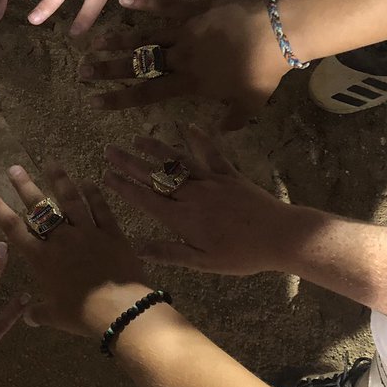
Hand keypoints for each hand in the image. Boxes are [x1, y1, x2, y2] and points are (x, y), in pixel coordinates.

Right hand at [0, 163, 148, 338]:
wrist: (120, 310)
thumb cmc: (83, 316)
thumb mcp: (56, 317)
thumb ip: (40, 313)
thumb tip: (28, 316)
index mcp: (43, 259)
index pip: (15, 230)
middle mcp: (62, 240)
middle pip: (40, 208)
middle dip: (25, 186)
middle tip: (14, 168)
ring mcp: (87, 233)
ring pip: (71, 200)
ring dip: (60, 180)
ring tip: (51, 163)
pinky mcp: (111, 233)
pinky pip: (101, 209)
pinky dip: (94, 194)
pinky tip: (89, 181)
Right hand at [80, 0, 286, 128]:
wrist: (280, 31)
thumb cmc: (266, 71)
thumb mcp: (251, 103)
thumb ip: (232, 119)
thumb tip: (220, 132)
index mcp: (190, 82)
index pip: (147, 93)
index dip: (119, 98)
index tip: (95, 102)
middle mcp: (181, 57)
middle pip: (138, 64)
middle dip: (107, 69)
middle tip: (81, 71)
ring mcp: (186, 30)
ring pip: (145, 35)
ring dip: (119, 39)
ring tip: (94, 41)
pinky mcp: (196, 7)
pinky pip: (167, 4)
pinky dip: (145, 0)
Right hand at [103, 126, 293, 274]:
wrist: (280, 236)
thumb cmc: (242, 254)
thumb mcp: (203, 262)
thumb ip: (170, 252)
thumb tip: (138, 248)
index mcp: (182, 218)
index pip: (145, 198)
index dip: (124, 186)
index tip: (106, 175)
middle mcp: (192, 195)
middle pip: (155, 175)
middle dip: (130, 162)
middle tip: (109, 150)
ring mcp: (211, 181)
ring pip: (177, 161)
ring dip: (156, 148)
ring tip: (138, 137)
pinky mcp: (230, 175)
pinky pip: (212, 153)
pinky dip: (201, 138)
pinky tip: (189, 125)